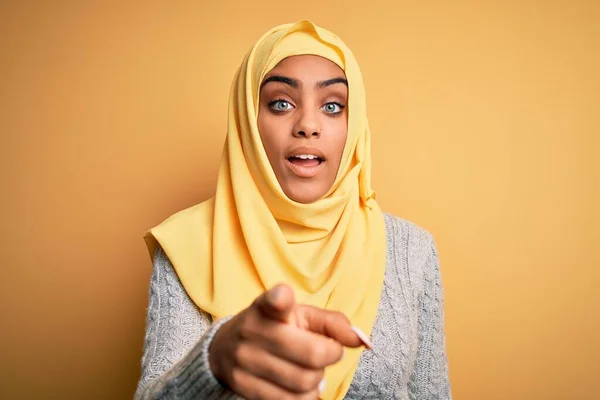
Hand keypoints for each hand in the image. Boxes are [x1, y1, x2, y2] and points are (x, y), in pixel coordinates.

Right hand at [209, 284, 367, 399]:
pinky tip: (299, 384)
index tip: (282, 298)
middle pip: (312, 354)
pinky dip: (305, 396)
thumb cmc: (274, 328)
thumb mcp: (300, 316)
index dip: (279, 299)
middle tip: (325, 351)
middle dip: (329, 356)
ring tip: (309, 369)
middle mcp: (253, 331)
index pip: (274, 300)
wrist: (224, 349)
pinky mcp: (242, 386)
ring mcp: (245, 360)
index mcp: (268, 307)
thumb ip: (333, 323)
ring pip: (304, 382)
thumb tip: (362, 341)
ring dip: (317, 379)